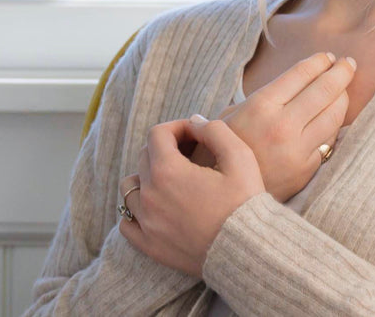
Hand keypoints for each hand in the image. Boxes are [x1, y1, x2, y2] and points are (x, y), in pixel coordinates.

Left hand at [119, 115, 264, 277]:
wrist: (248, 252)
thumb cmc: (245, 204)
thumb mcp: (240, 157)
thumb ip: (215, 130)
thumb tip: (194, 122)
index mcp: (167, 171)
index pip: (158, 134)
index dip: (178, 128)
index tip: (196, 135)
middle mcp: (150, 194)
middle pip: (144, 157)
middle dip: (166, 149)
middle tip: (191, 155)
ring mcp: (146, 222)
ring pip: (130, 187)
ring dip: (146, 177)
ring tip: (171, 181)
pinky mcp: (150, 245)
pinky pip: (127, 224)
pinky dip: (136, 212)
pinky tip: (156, 209)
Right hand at [188, 52, 353, 203]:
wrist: (220, 197)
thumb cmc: (221, 150)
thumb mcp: (230, 116)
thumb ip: (261, 100)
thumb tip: (291, 85)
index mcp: (260, 107)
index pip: (301, 75)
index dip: (318, 62)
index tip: (327, 57)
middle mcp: (282, 126)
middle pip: (324, 90)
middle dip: (341, 72)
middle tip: (348, 63)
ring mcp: (297, 149)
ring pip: (334, 115)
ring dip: (343, 97)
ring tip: (344, 88)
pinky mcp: (306, 169)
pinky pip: (329, 140)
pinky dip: (334, 125)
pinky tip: (334, 117)